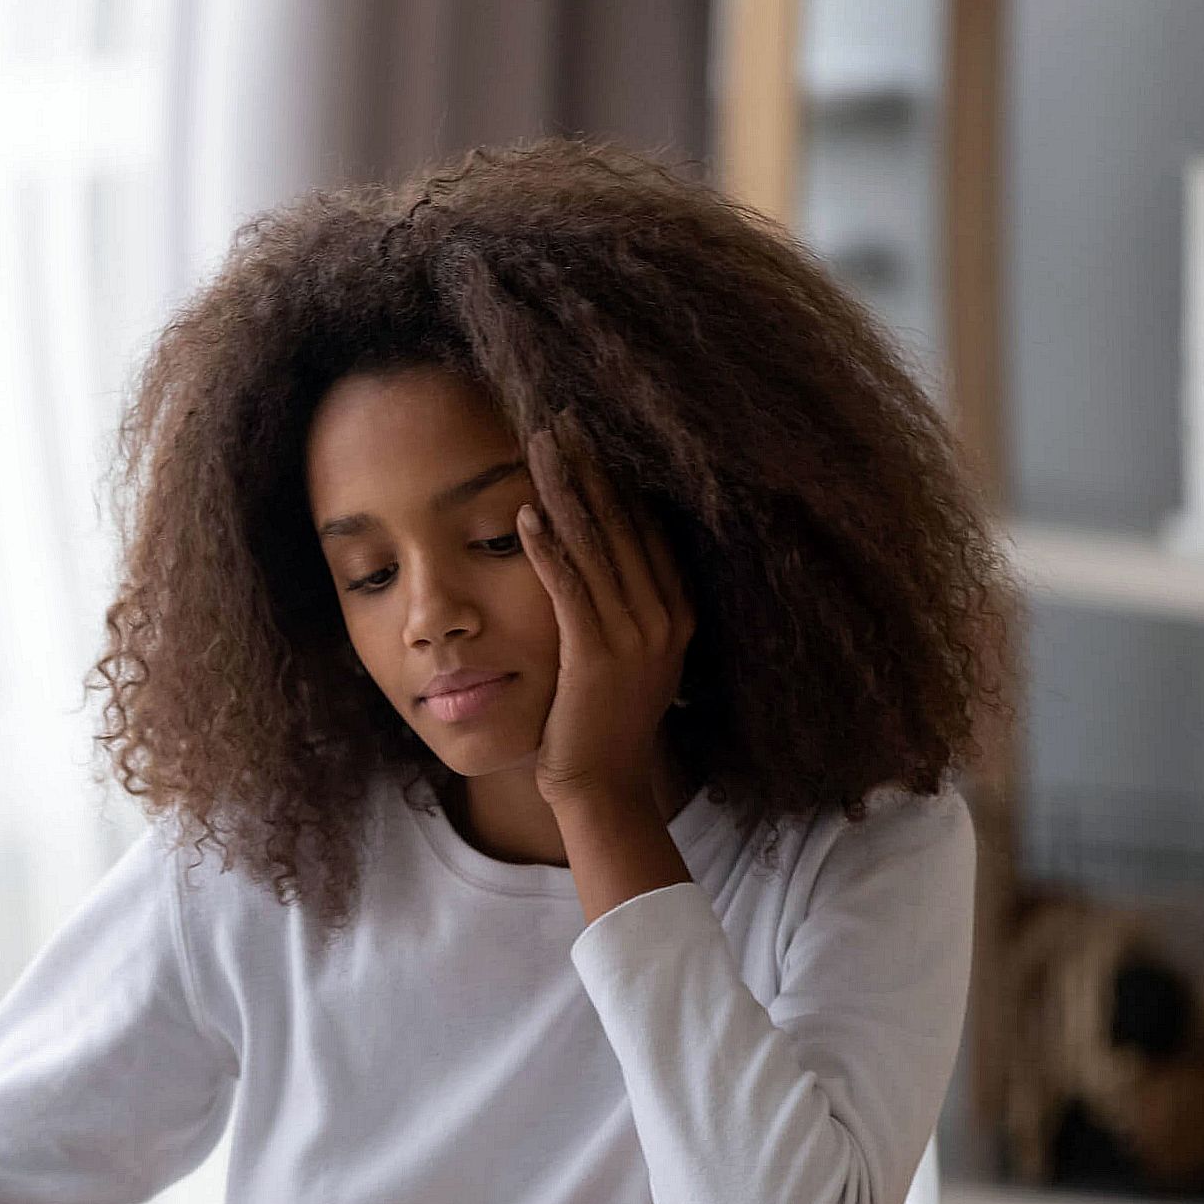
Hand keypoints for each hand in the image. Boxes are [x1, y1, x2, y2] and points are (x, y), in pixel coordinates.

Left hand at [517, 423, 694, 813]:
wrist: (604, 786)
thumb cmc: (604, 722)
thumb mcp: (630, 656)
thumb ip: (626, 607)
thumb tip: (605, 558)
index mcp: (676, 610)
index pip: (646, 525)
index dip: (617, 476)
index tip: (590, 433)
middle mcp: (663, 616)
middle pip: (623, 522)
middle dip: (590, 466)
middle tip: (560, 417)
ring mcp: (633, 636)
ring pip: (595, 546)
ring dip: (564, 491)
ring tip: (538, 446)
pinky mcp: (594, 656)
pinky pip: (569, 588)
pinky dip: (547, 548)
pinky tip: (526, 514)